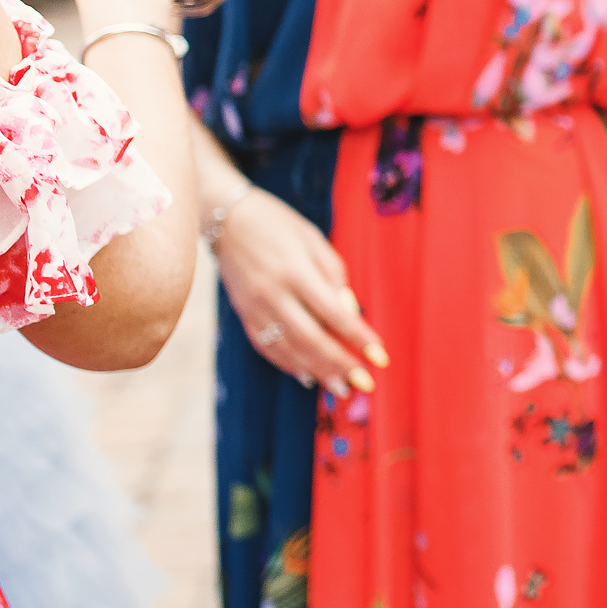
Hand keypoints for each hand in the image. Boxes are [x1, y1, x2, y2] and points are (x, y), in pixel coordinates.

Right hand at [215, 188, 385, 394]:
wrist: (225, 218)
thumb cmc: (278, 224)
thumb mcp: (314, 239)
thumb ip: (334, 276)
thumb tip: (348, 312)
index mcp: (296, 271)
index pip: (334, 314)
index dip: (359, 339)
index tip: (381, 357)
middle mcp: (273, 293)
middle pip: (311, 339)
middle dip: (340, 365)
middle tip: (365, 384)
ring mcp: (255, 307)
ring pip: (288, 349)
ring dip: (317, 372)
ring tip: (341, 389)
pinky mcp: (243, 314)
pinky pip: (266, 347)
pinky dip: (288, 364)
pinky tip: (307, 375)